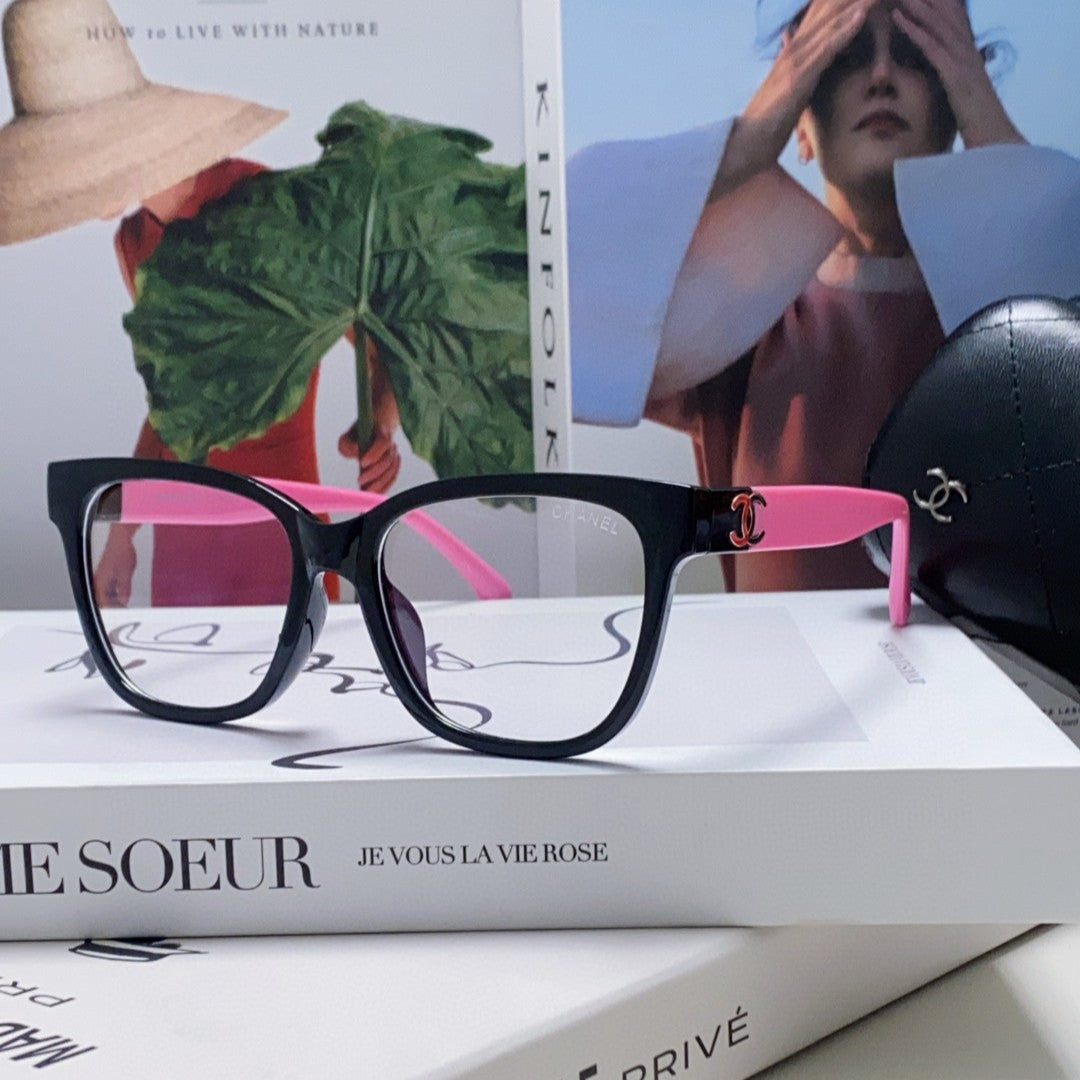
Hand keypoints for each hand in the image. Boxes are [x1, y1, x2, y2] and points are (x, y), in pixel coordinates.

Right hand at [93, 524, 137, 606]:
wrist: (120, 541)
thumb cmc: (121, 554)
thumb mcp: (125, 575)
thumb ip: (124, 590)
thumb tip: (123, 602)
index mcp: (100, 582)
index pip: (101, 602)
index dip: (109, 610)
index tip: (116, 616)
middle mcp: (98, 581)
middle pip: (101, 599)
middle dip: (111, 606)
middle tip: (121, 612)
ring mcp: (101, 577)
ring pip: (104, 594)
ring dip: (113, 600)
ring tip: (123, 606)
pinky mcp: (106, 574)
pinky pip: (108, 587)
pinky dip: (115, 593)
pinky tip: (123, 595)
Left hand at [338, 423, 401, 493]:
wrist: (375, 432)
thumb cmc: (358, 435)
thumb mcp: (347, 437)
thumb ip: (347, 445)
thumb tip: (356, 452)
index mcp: (382, 432)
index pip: (383, 442)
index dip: (374, 453)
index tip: (362, 463)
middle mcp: (391, 445)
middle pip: (388, 460)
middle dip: (374, 473)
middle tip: (360, 481)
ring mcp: (394, 456)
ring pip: (392, 470)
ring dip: (380, 482)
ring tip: (366, 491)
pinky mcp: (394, 466)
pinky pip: (393, 478)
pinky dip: (385, 486)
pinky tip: (376, 493)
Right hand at [714, 0, 873, 195]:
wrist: (747, 142)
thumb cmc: (769, 120)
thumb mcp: (791, 87)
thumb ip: (801, 65)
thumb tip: (805, 49)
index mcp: (795, 49)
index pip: (822, 11)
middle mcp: (795, 47)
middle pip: (828, 8)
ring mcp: (796, 60)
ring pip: (831, 22)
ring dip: (855, 2)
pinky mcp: (799, 77)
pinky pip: (827, 48)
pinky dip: (846, 29)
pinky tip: (862, 14)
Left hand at [892, 0, 1024, 146]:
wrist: (996, 146)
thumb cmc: (979, 130)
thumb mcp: (963, 102)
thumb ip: (954, 88)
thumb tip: (941, 87)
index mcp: (970, 60)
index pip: (953, 23)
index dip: (939, 5)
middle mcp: (969, 54)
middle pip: (946, 17)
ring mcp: (964, 63)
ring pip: (938, 25)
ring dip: (917, 5)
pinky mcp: (956, 76)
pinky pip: (932, 47)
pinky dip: (915, 31)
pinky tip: (898, 18)